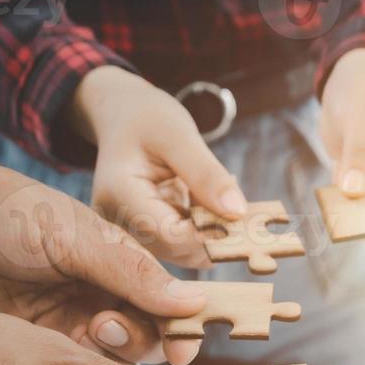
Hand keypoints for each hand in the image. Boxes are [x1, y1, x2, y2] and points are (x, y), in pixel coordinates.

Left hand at [0, 140, 206, 364]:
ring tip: (88, 334)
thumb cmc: (7, 211)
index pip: (166, 302)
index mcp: (119, 264)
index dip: (180, 326)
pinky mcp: (35, 351)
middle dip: (140, 340)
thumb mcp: (74, 236)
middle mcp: (100, 299)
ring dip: (110, 359)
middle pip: (144, 338)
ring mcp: (67, 327)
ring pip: (110, 363)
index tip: (182, 345)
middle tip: (108, 326)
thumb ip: (131, 272)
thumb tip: (194, 301)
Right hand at [67, 66, 247, 267]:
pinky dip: (204, 224)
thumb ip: (206, 174)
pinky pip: (182, 239)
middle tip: (244, 209)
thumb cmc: (147, 116)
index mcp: (119, 195)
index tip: (244, 219)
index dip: (211, 234)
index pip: (170, 234)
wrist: (122, 114)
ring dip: (213, 230)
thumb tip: (238, 212)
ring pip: (183, 249)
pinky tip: (210, 200)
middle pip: (177, 249)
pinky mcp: (146, 229)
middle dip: (216, 234)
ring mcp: (131, 228)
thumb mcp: (178, 135)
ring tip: (221, 195)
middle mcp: (119, 220)